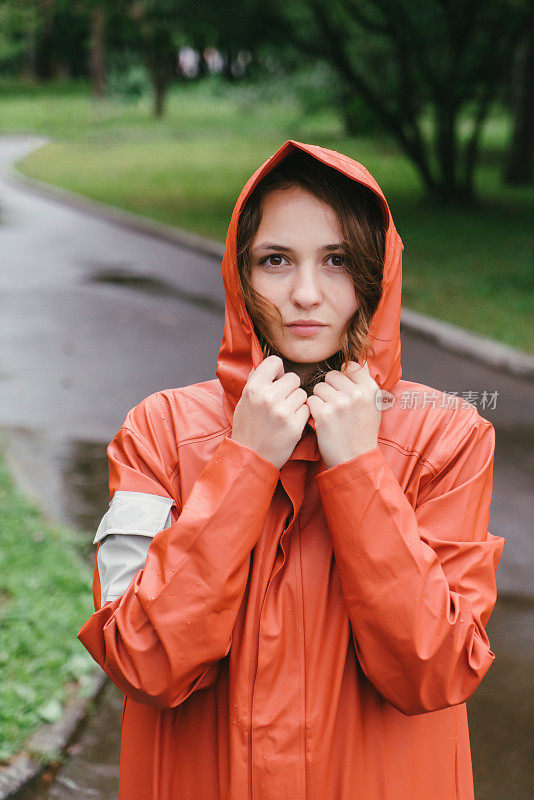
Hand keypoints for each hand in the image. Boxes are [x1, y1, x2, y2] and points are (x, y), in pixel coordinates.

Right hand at [231, 355, 309, 469]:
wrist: (251, 457)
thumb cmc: (248, 427)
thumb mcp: (244, 400)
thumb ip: (256, 381)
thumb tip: (270, 365)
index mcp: (253, 387)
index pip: (275, 361)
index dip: (278, 371)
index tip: (277, 381)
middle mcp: (268, 397)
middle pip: (293, 378)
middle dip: (290, 389)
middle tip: (282, 401)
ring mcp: (282, 411)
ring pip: (302, 394)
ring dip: (297, 403)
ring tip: (285, 413)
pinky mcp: (294, 425)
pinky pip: (307, 410)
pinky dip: (301, 416)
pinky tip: (290, 423)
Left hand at [306, 361, 380, 469]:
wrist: (355, 460)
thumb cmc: (362, 433)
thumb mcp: (372, 406)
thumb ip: (362, 385)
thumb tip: (348, 365)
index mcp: (370, 389)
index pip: (351, 365)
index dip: (343, 376)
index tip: (342, 389)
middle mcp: (356, 393)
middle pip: (331, 375)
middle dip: (329, 387)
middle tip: (334, 405)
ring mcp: (340, 403)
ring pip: (319, 387)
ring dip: (320, 399)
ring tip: (329, 414)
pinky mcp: (324, 414)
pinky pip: (310, 401)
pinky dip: (313, 410)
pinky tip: (322, 421)